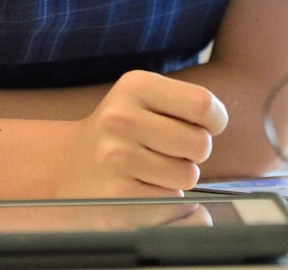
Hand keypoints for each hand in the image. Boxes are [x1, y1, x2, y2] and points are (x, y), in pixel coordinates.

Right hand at [56, 71, 226, 197]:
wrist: (68, 166)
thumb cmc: (122, 132)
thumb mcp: (145, 99)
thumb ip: (185, 105)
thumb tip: (219, 125)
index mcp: (135, 86)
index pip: (203, 104)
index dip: (215, 121)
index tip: (207, 126)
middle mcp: (121, 118)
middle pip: (201, 143)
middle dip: (195, 152)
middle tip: (172, 150)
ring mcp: (116, 158)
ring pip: (188, 175)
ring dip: (179, 177)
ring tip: (152, 168)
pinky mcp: (116, 196)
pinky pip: (171, 201)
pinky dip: (165, 198)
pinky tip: (141, 187)